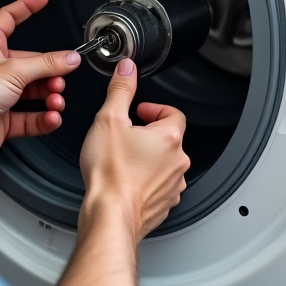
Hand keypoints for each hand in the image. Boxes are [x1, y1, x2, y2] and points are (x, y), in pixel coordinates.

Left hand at [0, 0, 80, 179]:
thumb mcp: (14, 71)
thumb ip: (46, 64)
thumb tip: (69, 58)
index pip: (9, 18)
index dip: (26, 6)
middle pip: (32, 62)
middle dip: (51, 72)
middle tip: (61, 77)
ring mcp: (0, 94)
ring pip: (35, 91)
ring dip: (50, 96)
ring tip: (56, 100)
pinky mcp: (5, 118)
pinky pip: (32, 116)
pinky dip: (44, 117)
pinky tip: (51, 117)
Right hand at [78, 58, 189, 242]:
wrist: (109, 216)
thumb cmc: (110, 174)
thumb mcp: (108, 120)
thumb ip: (120, 90)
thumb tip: (127, 69)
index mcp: (169, 139)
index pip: (173, 113)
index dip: (154, 109)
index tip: (139, 112)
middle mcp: (177, 163)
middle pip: (168, 139)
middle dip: (148, 134)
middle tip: (126, 135)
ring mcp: (172, 186)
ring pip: (164, 164)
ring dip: (148, 158)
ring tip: (123, 159)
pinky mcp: (163, 205)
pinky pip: (158, 187)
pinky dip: (145, 181)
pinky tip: (125, 181)